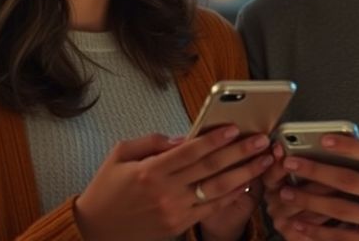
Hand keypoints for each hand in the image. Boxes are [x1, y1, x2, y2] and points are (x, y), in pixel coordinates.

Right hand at [73, 126, 273, 239]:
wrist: (96, 229)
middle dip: (239, 153)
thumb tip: (183, 137)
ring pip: (217, 190)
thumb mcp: (121, 154)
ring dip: (244, 174)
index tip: (235, 129)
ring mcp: (174, 211)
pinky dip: (231, 195)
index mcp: (150, 172)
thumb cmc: (107, 190)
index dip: (215, 139)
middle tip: (261, 141)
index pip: (190, 152)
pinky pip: (211, 208)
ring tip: (263, 161)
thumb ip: (152, 142)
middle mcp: (165, 192)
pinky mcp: (179, 224)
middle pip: (210, 169)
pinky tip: (246, 183)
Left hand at [276, 135, 358, 240]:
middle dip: (315, 171)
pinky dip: (319, 232)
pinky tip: (300, 225)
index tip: (323, 139)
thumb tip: (347, 145)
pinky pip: (343, 238)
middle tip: (289, 164)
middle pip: (348, 182)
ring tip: (286, 192)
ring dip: (309, 201)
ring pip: (340, 211)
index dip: (346, 145)